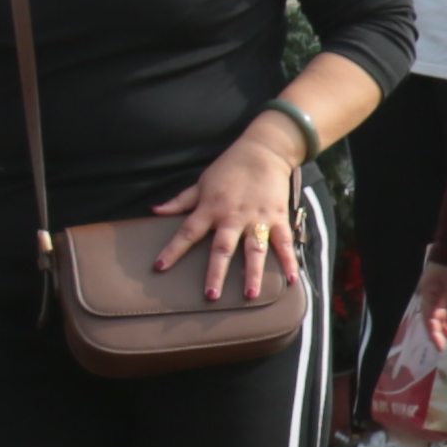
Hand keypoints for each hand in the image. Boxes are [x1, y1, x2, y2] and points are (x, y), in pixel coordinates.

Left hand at [151, 128, 308, 301]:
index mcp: (210, 209)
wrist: (263, 151)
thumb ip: (180, 201)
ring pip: (254, 250)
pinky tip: (292, 280)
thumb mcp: (201, 183)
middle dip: (216, 272)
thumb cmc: (229, 167)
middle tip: (211, 295)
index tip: (160, 267)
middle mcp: (232, 217)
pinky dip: (289, 261)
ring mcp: (257, 219)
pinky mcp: (277, 217)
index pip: (187, 232)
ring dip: (253, 273)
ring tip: (250, 295)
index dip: (173, 250)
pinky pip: (284, 243)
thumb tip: (155, 211)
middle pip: (222, 249)